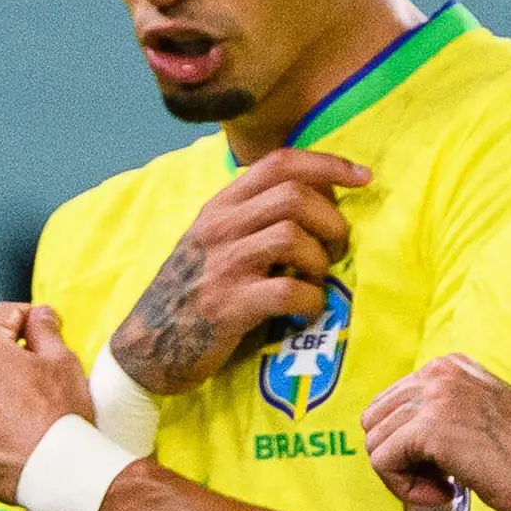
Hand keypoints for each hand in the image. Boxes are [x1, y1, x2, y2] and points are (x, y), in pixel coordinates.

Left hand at [0, 303, 94, 502]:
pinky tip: (25, 437)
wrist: (56, 475)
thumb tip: (38, 315)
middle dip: (13, 357)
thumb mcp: (62, 359)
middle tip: (46, 373)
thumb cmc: (61, 412)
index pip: (3, 315)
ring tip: (37, 411)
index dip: (30, 317)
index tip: (48, 328)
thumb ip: (45, 328)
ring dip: (3, 393)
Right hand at [109, 150, 365, 395]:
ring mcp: (222, 265)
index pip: (280, 162)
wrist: (147, 348)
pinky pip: (289, 291)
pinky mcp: (228, 306)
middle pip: (295, 196)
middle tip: (335, 250)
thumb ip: (256, 217)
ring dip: (320, 261)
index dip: (329, 165)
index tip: (364, 177)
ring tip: (315, 280)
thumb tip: (320, 197)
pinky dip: (311, 301)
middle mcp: (220, 227)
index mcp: (220, 206)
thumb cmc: (193, 294)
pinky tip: (305, 311)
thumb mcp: (215, 242)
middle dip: (332, 221)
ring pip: (293, 237)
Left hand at [359, 356, 510, 510]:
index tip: (443, 467)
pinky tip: (445, 494)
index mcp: (450, 366)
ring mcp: (435, 396)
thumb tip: (399, 438)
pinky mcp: (431, 429)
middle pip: (375, 422)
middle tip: (439, 481)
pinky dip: (405, 488)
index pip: (390, 404)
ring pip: (376, 443)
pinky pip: (383, 462)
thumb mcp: (481, 418)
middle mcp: (439, 372)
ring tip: (445, 489)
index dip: (407, 446)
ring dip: (404, 477)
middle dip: (399, 459)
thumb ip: (443, 414)